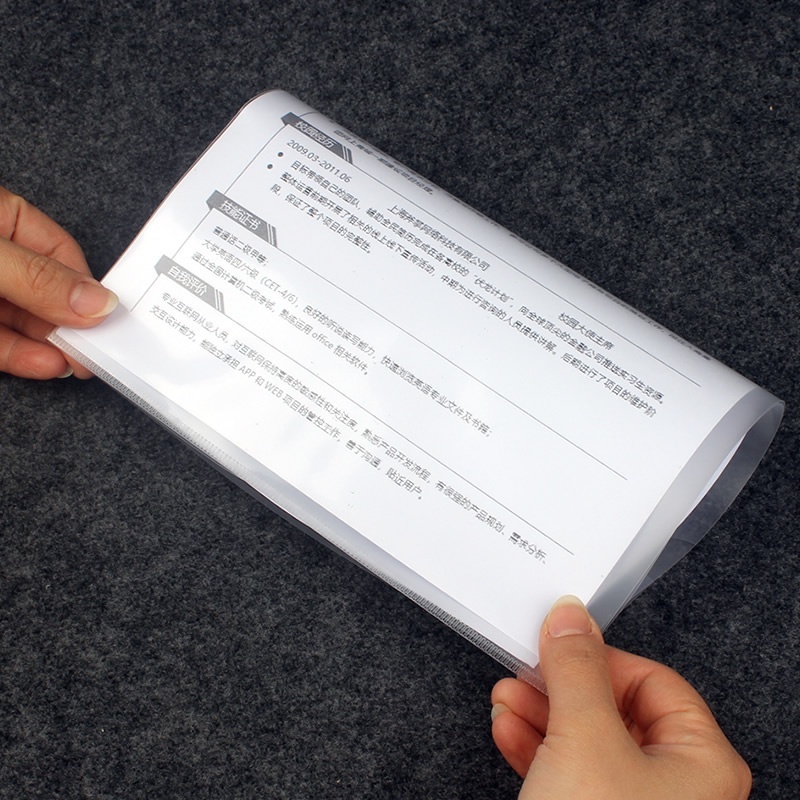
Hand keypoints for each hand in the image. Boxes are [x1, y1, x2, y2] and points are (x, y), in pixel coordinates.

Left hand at [0, 186, 117, 378]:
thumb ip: (37, 278)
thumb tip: (98, 301)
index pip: (58, 251)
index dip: (84, 286)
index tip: (107, 318)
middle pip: (45, 291)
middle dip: (71, 324)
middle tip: (99, 352)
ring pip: (23, 321)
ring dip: (50, 346)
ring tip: (77, 364)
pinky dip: (19, 356)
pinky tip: (44, 365)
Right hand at [491, 596, 750, 799]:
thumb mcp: (584, 737)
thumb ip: (576, 669)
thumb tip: (570, 617)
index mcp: (701, 763)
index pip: (652, 681)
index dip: (600, 657)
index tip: (557, 642)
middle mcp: (674, 787)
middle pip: (614, 710)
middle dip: (559, 688)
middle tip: (524, 669)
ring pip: (586, 742)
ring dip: (540, 715)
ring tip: (504, 698)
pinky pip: (568, 773)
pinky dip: (536, 749)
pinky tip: (508, 731)